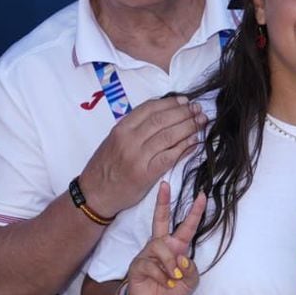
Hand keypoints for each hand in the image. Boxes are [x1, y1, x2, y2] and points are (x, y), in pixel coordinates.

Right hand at [79, 96, 206, 216]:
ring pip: (168, 136)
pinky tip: (195, 141)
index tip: (184, 100)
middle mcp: (128, 140)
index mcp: (121, 129)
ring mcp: (137, 157)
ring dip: (188, 127)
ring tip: (200, 122)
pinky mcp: (146, 174)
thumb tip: (162, 114)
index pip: (149, 108)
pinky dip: (184, 147)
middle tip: (197, 109)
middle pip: (161, 120)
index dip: (170, 103)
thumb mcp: (113, 141)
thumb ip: (134, 128)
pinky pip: (169, 156)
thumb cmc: (106, 167)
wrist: (94, 194)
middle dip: (183, 112)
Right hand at [122, 183, 206, 294]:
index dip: (195, 211)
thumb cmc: (171, 291)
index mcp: (177, 246)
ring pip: (160, 246)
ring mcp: (148, 253)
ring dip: (169, 263)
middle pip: (161, 218)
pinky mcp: (138, 264)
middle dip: (163, 201)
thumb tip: (182, 258)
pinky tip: (164, 283)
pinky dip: (161, 276)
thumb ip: (191, 271)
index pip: (186, 226)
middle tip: (165, 185)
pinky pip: (151, 264)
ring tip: (174, 277)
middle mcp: (161, 245)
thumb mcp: (189, 283)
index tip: (203, 195)